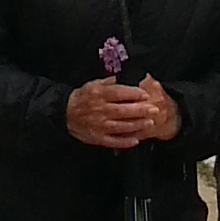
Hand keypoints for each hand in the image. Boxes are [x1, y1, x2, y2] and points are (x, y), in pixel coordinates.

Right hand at [64, 77, 182, 148]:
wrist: (65, 113)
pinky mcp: (97, 138)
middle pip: (123, 111)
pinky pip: (113, 141)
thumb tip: (126, 78)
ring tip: (149, 123)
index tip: (146, 94)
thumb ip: (110, 82)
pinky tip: (136, 140)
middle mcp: (100, 110)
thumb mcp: (94, 84)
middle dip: (141, 110)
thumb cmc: (82, 97)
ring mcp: (99, 126)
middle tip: (154, 109)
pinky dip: (125, 142)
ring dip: (137, 125)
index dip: (134, 94)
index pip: (119, 93)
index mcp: (99, 95)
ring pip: (121, 126)